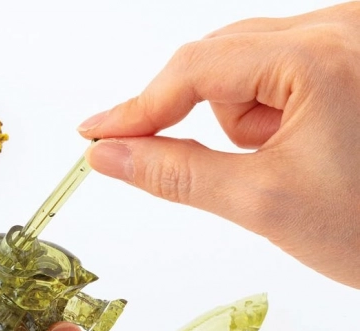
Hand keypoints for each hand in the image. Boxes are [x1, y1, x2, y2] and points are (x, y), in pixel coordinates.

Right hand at [79, 1, 359, 288]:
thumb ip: (174, 174)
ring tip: (285, 161)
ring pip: (247, 68)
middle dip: (212, 121)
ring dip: (247, 120)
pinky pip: (277, 69)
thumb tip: (109, 156)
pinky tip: (299, 143)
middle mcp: (341, 26)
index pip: (196, 69)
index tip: (97, 134)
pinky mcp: (350, 53)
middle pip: (220, 62)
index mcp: (321, 57)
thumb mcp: (260, 203)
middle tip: (230, 168)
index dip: (138, 107)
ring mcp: (350, 35)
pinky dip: (270, 111)